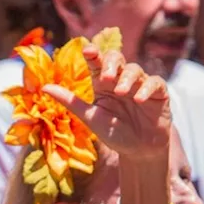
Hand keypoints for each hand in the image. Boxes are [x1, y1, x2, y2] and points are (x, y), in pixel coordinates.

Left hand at [43, 45, 170, 162]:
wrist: (138, 151)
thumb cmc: (113, 133)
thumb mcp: (90, 117)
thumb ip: (70, 101)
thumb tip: (44, 88)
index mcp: (103, 84)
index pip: (97, 63)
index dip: (94, 54)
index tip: (87, 51)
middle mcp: (121, 80)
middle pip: (117, 58)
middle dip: (111, 63)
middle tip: (105, 77)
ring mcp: (140, 85)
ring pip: (135, 69)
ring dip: (127, 78)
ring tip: (121, 92)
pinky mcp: (158, 93)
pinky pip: (155, 83)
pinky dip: (146, 88)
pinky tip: (138, 99)